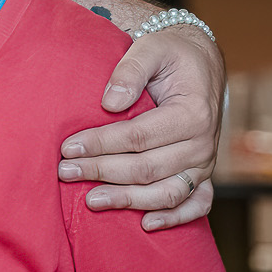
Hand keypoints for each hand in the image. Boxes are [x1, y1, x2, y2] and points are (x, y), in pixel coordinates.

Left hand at [58, 24, 224, 229]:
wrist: (200, 61)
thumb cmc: (171, 53)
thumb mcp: (152, 47)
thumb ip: (130, 70)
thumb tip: (110, 102)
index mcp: (192, 114)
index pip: (138, 137)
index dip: (101, 144)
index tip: (67, 147)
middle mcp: (203, 144)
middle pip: (146, 168)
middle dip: (102, 171)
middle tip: (65, 171)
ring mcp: (205, 163)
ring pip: (166, 193)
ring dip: (127, 200)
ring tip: (91, 200)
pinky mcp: (204, 174)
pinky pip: (196, 204)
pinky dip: (175, 218)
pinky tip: (146, 224)